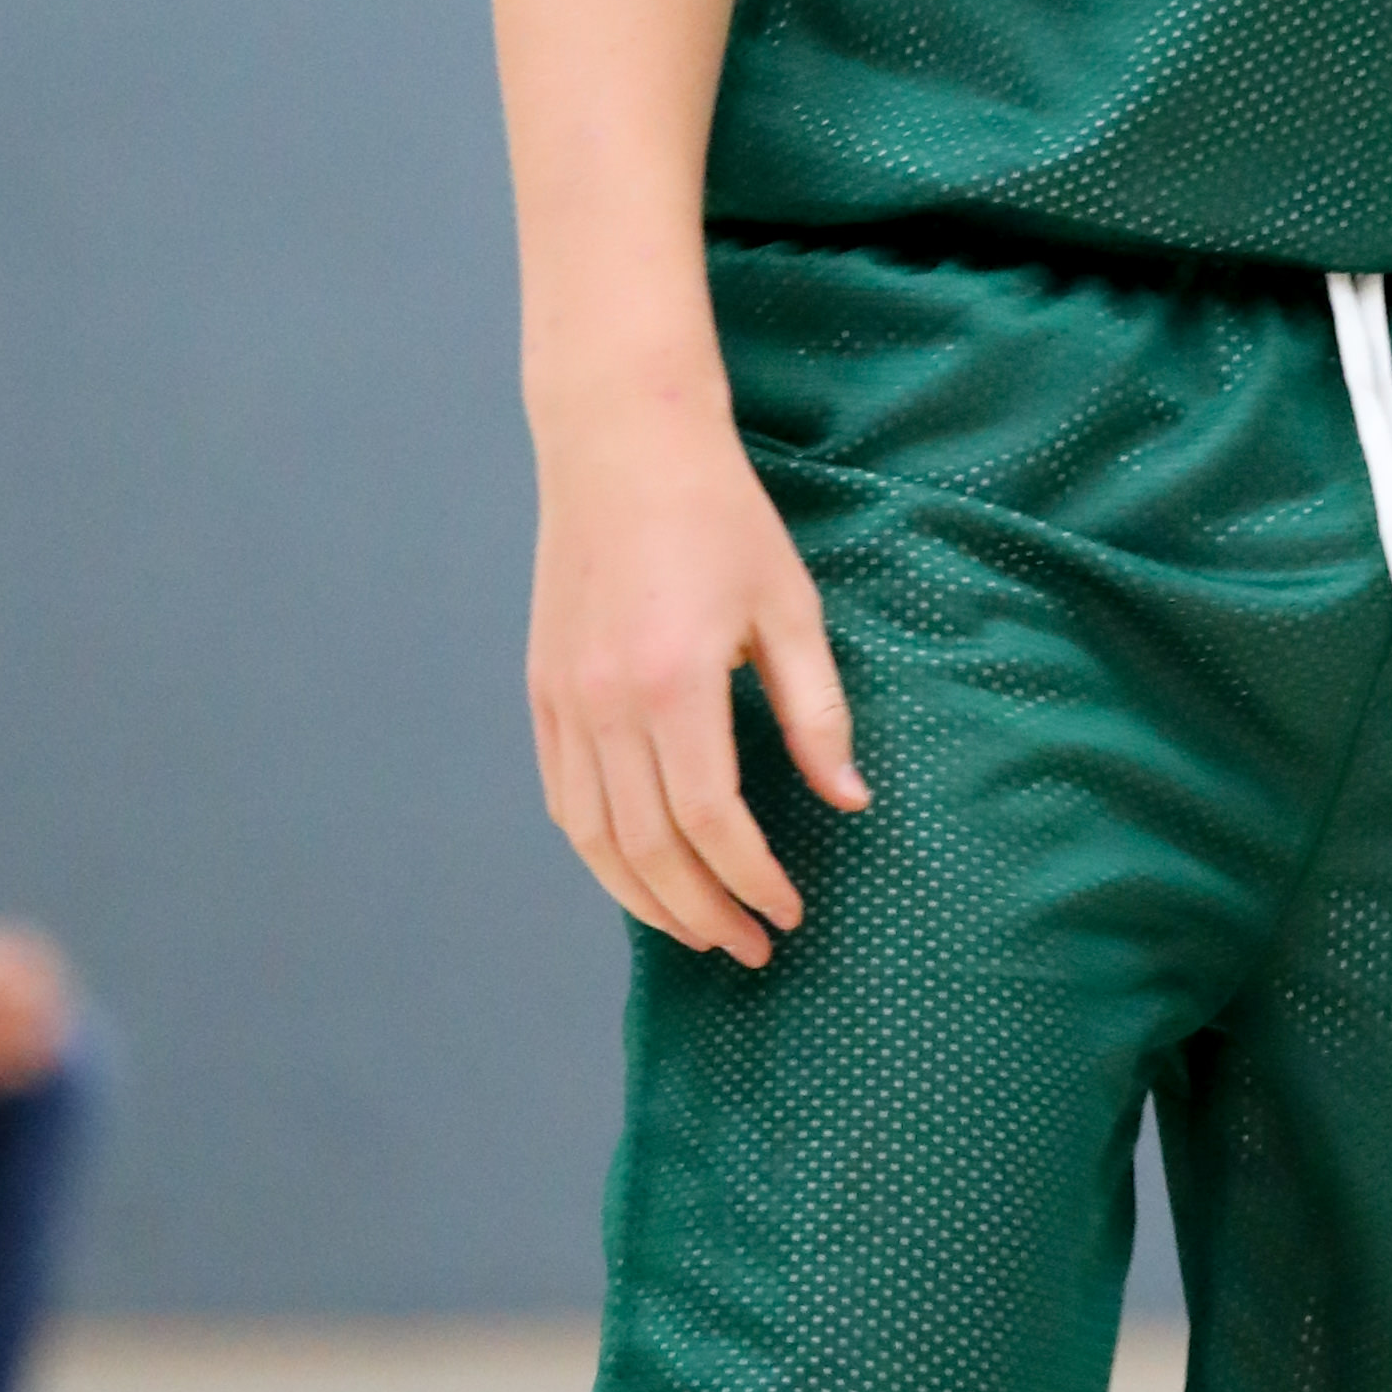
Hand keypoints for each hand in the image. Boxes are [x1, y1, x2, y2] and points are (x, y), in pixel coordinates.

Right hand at [528, 404, 861, 965]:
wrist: (622, 443)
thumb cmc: (720, 517)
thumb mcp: (789, 609)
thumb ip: (816, 713)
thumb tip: (849, 801)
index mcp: (674, 683)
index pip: (711, 822)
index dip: (752, 879)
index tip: (790, 911)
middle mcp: (605, 703)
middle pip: (648, 848)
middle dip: (703, 912)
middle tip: (752, 947)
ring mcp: (562, 700)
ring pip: (593, 839)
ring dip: (646, 900)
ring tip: (698, 930)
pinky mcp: (541, 690)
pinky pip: (563, 798)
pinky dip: (599, 851)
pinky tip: (639, 873)